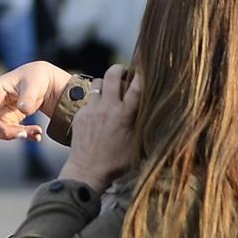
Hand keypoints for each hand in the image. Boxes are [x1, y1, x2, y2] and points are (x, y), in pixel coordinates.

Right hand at [0, 61, 71, 140]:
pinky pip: (10, 133)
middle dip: (6, 132)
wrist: (43, 82)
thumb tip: (24, 109)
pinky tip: (36, 135)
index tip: (6, 131)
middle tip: (27, 134)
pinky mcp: (7, 120)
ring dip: (15, 135)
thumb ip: (29, 97)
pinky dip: (22, 136)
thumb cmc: (36, 77)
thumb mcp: (34, 84)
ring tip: (37, 132)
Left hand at [58, 64, 141, 192]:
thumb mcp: (137, 145)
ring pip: (97, 83)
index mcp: (124, 115)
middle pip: (112, 75)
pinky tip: (99, 110)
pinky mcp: (80, 114)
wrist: (87, 170)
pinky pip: (88, 99)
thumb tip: (158, 117)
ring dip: (105, 83)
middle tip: (124, 72)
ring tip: (110, 90)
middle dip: (119, 69)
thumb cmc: (115, 162)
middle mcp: (107, 108)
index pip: (137, 87)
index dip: (143, 74)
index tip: (147, 66)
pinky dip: (95, 100)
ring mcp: (91, 110)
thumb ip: (144, 126)